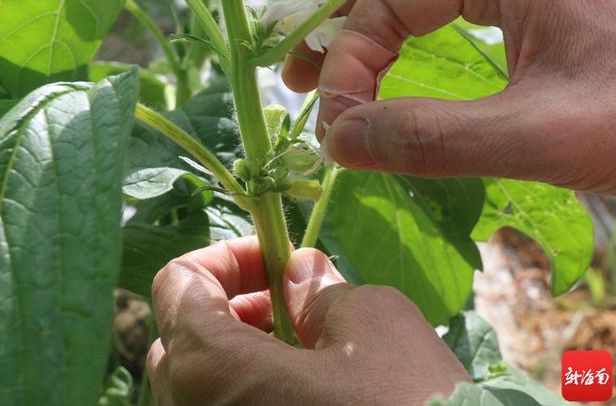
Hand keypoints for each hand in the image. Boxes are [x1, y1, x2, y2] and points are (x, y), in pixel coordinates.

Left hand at [147, 237, 467, 404]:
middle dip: (236, 302)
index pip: (178, 285)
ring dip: (246, 347)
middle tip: (293, 297)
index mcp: (211, 368)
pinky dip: (255, 386)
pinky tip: (311, 386)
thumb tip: (298, 272)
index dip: (226, 257)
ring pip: (203, 382)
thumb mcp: (371, 321)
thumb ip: (319, 288)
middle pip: (184, 336)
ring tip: (309, 342)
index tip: (278, 260)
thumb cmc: (405, 403)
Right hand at [283, 0, 615, 197]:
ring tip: (329, 72)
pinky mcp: (532, 19)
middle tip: (296, 75)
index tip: (334, 125)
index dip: (348, 63)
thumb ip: (429, 138)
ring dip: (367, 29)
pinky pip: (448, 14)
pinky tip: (389, 71)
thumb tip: (338, 141)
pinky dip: (406, 42)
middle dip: (339, 23)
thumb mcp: (532, 136)